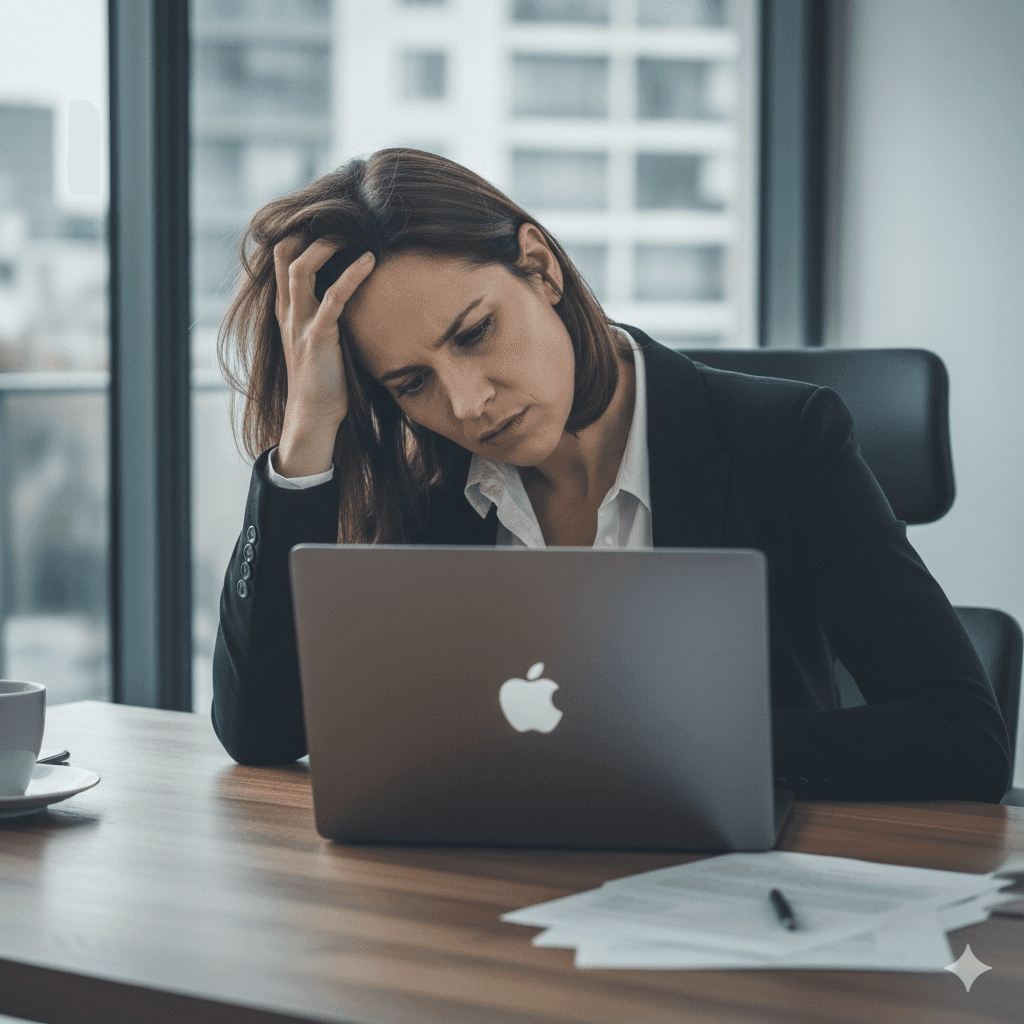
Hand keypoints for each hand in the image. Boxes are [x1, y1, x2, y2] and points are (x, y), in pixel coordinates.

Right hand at [272, 237, 374, 477]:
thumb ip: (328, 313)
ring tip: (353, 231)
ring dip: (327, 245)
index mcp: (287, 309)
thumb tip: (353, 294)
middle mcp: (288, 311)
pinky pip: (333, 297)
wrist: (314, 416)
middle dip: (309, 229)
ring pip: (301, 268)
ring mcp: (300, 323)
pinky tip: (370, 261)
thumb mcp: (322, 338)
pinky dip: (352, 275)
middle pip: (284, 252)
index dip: (302, 233)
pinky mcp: (317, 337)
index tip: (331, 219)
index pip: (283, 257)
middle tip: (341, 217)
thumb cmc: (325, 379)